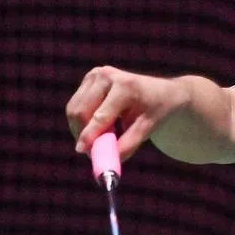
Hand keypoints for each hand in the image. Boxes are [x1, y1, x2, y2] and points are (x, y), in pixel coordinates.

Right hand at [65, 67, 186, 159]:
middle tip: (92, 151)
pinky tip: (101, 123)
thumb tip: (108, 160)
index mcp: (125, 86)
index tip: (83, 152)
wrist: (160, 92)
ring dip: (81, 129)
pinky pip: (76, 106)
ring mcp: (95, 75)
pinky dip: (83, 121)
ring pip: (74, 110)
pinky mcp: (88, 79)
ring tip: (104, 135)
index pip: (100, 116)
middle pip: (80, 111)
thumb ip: (128, 144)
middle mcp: (106, 75)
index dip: (90, 136)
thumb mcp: (148, 128)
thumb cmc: (156, 110)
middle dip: (82, 134)